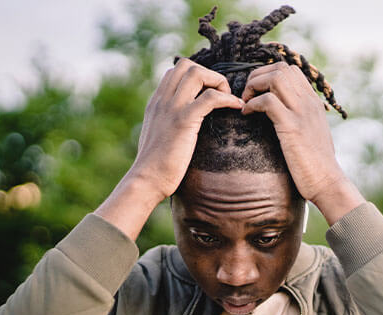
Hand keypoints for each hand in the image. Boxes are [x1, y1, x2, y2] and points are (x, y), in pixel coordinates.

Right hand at [128, 58, 243, 199]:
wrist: (146, 180)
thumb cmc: (155, 166)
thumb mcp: (158, 136)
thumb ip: (167, 123)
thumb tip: (181, 125)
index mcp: (156, 102)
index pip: (175, 71)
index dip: (197, 76)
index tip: (210, 94)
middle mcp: (162, 100)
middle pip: (186, 65)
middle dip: (208, 74)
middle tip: (220, 95)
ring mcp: (171, 108)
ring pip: (197, 73)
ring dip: (218, 82)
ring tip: (228, 99)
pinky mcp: (183, 121)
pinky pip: (210, 98)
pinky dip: (227, 98)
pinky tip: (236, 107)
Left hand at [241, 62, 363, 223]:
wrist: (327, 182)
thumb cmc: (315, 165)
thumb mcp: (310, 134)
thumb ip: (299, 119)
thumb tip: (281, 116)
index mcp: (313, 102)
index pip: (290, 70)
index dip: (267, 75)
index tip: (256, 93)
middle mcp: (309, 102)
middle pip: (281, 68)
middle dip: (257, 76)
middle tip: (247, 96)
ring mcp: (301, 113)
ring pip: (275, 78)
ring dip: (254, 86)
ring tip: (246, 103)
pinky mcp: (292, 127)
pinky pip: (268, 101)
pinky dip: (252, 104)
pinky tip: (247, 115)